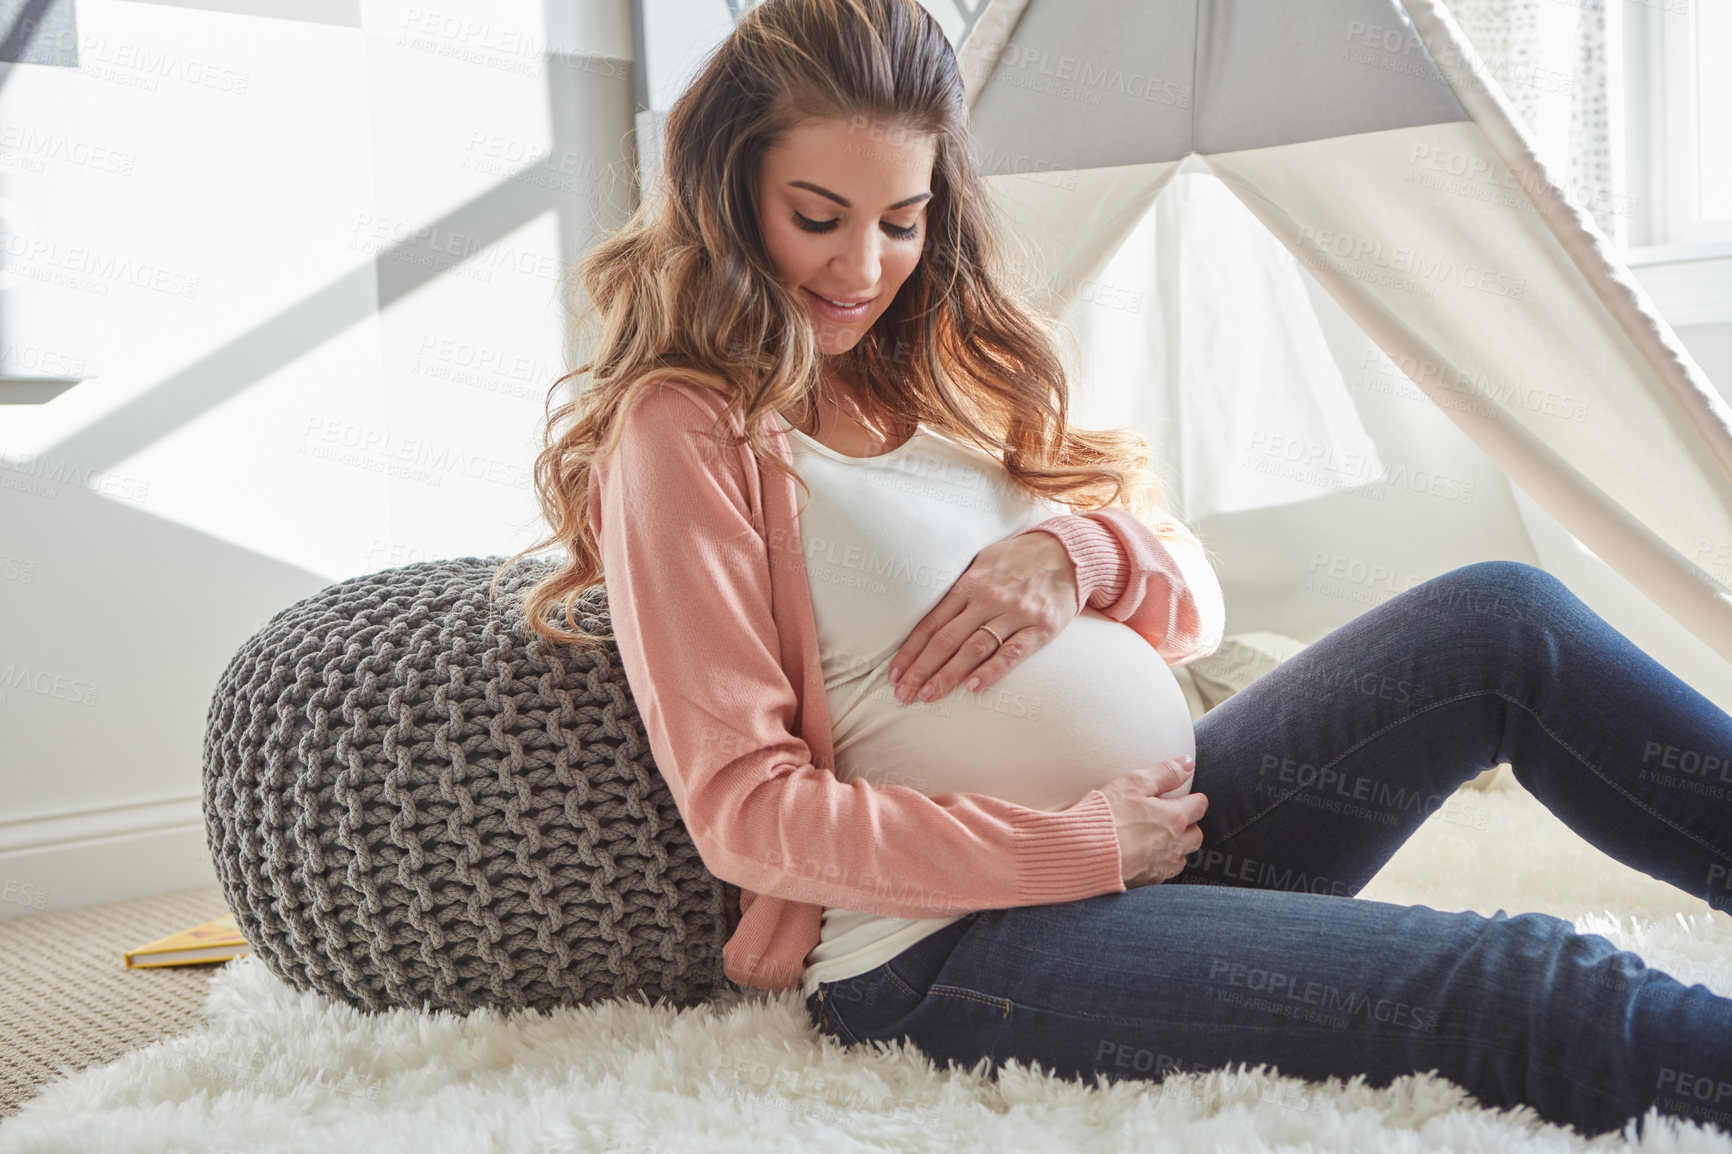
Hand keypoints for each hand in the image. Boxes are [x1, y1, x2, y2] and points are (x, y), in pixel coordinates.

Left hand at [889, 530, 1078, 703]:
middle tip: (903, 695)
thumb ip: (958, 591)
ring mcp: (1015, 613)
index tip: (894, 675)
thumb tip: (926, 621)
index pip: (930, 624)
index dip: (910, 651)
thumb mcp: (981, 564)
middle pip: (946, 639)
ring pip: (974, 648)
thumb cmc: (1018, 560)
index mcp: (969, 584)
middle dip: (921, 669)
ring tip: (928, 695)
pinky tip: (972, 687)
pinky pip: (1012, 652)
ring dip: (948, 674)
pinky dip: (991, 670)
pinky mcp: (1041, 627)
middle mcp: (988, 598)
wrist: (1067, 551)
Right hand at [1097, 757, 1205, 887]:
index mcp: (1174, 818)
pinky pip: (1162, 873)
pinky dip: (1158, 863)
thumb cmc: (1107, 816)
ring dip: (1176, 847)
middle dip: (1188, 824)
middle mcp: (1174, 845)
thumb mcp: (1133, 783)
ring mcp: (1161, 866)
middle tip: (1170, 816)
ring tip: (1156, 838)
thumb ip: (1164, 773)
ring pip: (1182, 857)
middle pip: (1196, 834)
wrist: (1083, 853)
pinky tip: (1142, 856)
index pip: (1199, 806)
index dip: (1191, 798)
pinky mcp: (1147, 882)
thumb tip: (1187, 763)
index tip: (1180, 796)